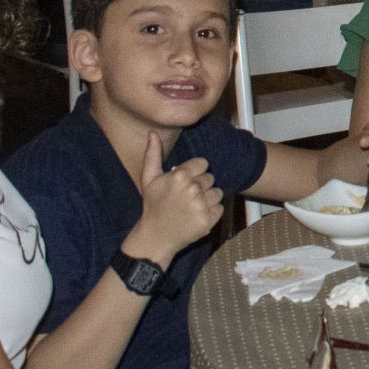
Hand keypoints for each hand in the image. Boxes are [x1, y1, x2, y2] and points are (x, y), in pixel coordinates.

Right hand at [128, 132, 222, 265]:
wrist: (156, 236)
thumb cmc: (153, 205)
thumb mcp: (149, 179)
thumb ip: (152, 154)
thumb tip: (152, 133)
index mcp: (180, 176)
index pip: (203, 163)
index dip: (195, 171)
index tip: (185, 181)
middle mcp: (192, 189)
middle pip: (210, 178)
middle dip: (201, 185)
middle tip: (186, 196)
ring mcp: (201, 206)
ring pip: (217, 192)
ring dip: (208, 198)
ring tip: (192, 205)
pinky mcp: (208, 220)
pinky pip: (220, 208)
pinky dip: (211, 211)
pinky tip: (196, 215)